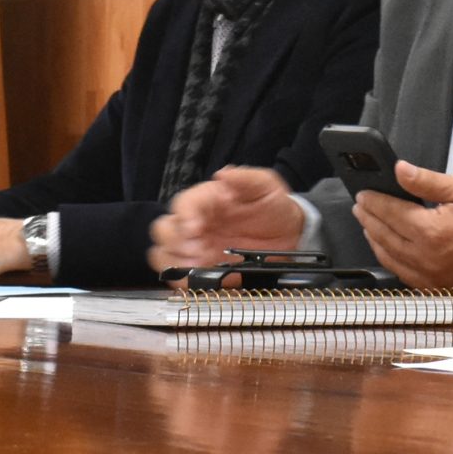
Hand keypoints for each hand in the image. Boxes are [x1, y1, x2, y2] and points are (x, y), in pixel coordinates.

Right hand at [152, 167, 303, 270]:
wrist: (289, 234)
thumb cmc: (273, 206)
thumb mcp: (266, 186)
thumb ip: (246, 178)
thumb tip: (223, 174)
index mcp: (206, 200)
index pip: (183, 204)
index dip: (184, 216)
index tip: (196, 228)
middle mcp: (195, 224)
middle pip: (163, 229)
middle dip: (175, 241)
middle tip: (198, 249)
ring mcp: (195, 248)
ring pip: (163, 253)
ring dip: (175, 261)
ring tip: (199, 264)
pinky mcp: (202, 269)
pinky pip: (179, 276)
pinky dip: (183, 279)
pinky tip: (201, 277)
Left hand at [350, 161, 452, 293]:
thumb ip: (428, 182)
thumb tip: (400, 170)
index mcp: (432, 231)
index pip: (390, 212)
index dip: (373, 200)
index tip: (363, 192)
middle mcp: (425, 257)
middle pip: (384, 235)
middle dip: (368, 218)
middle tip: (360, 205)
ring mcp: (428, 275)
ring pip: (388, 256)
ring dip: (373, 238)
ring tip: (367, 222)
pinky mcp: (433, 286)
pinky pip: (401, 273)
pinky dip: (388, 258)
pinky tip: (385, 247)